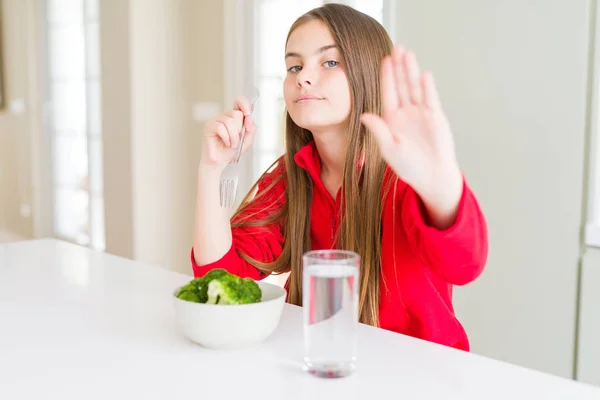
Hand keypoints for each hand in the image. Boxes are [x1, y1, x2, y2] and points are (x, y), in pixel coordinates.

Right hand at [200, 96, 256, 168]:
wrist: (221, 162)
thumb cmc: (231, 151)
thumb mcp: (247, 140)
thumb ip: (251, 128)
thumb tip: (249, 118)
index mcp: (234, 117)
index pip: (238, 102)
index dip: (244, 104)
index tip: (248, 113)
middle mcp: (225, 116)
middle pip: (237, 114)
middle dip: (239, 130)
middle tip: (236, 140)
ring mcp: (216, 120)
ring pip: (229, 121)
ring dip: (234, 136)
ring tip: (232, 144)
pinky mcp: (209, 126)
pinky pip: (220, 127)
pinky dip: (226, 137)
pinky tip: (225, 142)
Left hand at [360, 46, 462, 227]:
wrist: (431, 176)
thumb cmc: (409, 166)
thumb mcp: (388, 149)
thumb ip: (378, 131)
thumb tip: (364, 115)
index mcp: (392, 119)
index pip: (388, 93)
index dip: (386, 77)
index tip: (384, 60)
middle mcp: (406, 113)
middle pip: (402, 85)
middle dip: (399, 67)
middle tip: (397, 48)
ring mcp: (421, 114)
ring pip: (415, 88)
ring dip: (411, 72)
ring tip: (408, 54)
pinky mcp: (436, 118)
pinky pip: (431, 99)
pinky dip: (427, 88)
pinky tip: (423, 75)